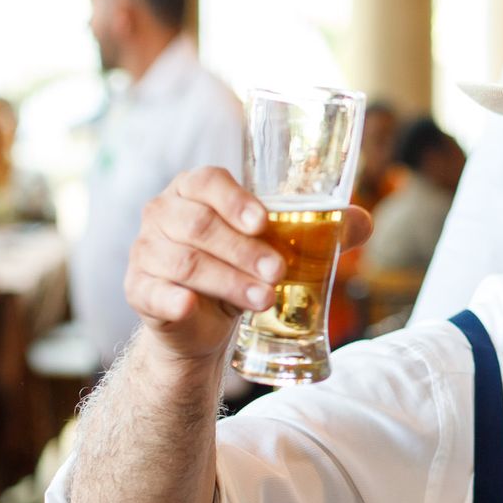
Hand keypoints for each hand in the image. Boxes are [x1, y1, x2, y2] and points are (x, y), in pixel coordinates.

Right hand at [124, 168, 371, 365]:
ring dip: (226, 280)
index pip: (206, 181)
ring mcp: (145, 250)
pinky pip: (151, 291)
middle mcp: (163, 213)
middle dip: (243, 250)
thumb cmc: (242, 267)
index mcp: (194, 190)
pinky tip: (192, 306)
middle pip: (198, 225)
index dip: (234, 199)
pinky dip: (172, 299)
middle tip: (278, 272)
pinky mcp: (138, 288)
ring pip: (183, 261)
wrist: (204, 321)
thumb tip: (364, 222)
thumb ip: (321, 232)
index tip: (263, 221)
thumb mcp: (279, 247)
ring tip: (263, 299)